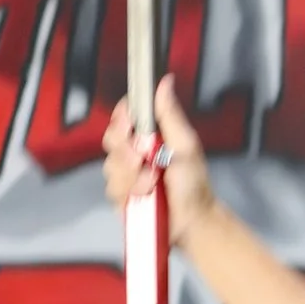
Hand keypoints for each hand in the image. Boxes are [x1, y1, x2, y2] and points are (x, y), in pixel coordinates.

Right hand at [104, 76, 216, 245]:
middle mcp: (134, 153)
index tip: (130, 122)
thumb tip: (165, 83)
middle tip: (144, 156)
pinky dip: (130, 192)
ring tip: (153, 181)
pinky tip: (146, 195)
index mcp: (149, 136)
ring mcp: (126, 175)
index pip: (124, 117)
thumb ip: (170, 114)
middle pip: (111, 139)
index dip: (122, 117)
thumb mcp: (185, 144)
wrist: (193, 220)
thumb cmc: (194, 183)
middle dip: (126, 149)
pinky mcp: (120, 197)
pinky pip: (113, 189)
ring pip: (111, 166)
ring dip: (133, 175)